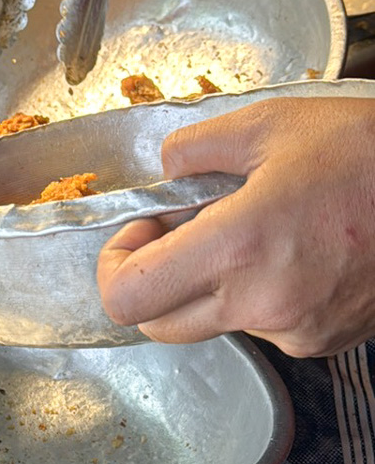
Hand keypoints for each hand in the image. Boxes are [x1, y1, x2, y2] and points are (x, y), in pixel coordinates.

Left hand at [96, 97, 374, 357]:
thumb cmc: (368, 151)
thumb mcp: (267, 124)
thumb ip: (193, 149)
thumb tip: (165, 172)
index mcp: (237, 248)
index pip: (129, 298)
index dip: (114, 267)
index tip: (134, 234)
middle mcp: (261, 303)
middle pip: (158, 324)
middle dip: (152, 280)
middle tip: (173, 232)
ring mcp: (294, 329)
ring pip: (211, 322)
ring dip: (207, 284)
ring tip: (249, 229)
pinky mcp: (322, 339)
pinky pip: (261, 325)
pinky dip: (254, 293)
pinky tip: (286, 251)